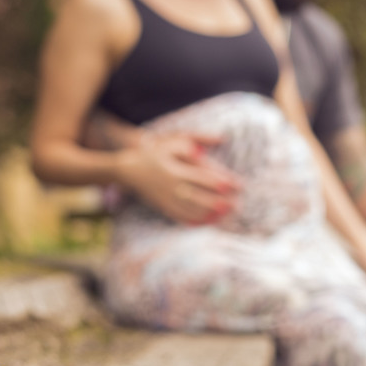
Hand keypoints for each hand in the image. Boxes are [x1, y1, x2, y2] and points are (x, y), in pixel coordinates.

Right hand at [119, 132, 241, 223]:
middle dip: (218, 201)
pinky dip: (194, 221)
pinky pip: (180, 217)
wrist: (129, 170)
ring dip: (209, 214)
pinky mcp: (163, 207)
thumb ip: (192, 143)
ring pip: (190, 209)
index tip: (237, 185)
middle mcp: (171, 187)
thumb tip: (209, 148)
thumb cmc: (154, 154)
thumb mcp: (171, 143)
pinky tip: (207, 223)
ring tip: (225, 215)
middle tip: (236, 205)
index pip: (202, 177)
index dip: (220, 181)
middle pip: (198, 196)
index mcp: (175, 170)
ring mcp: (167, 199)